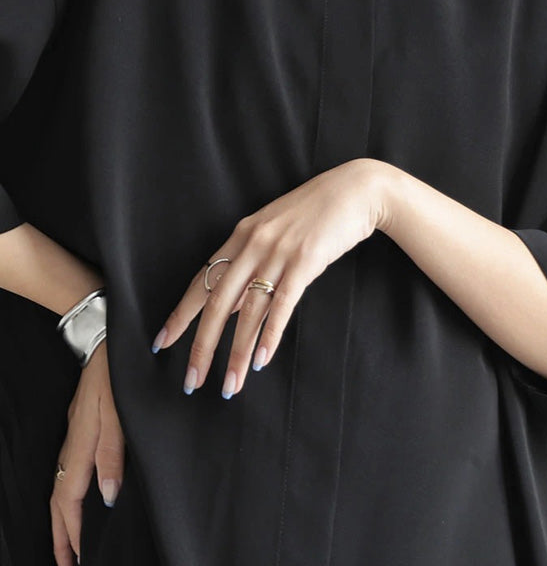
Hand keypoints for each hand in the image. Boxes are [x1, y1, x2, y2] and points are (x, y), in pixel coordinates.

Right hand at [50, 340, 124, 565]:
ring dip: (65, 515)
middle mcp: (74, 442)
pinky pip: (70, 468)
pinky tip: (81, 495)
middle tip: (66, 563)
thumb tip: (107, 495)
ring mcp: (76, 432)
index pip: (70, 498)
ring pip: (63, 483)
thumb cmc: (114, 374)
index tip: (76, 559)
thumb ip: (113, 453)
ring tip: (71, 540)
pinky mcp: (82, 424)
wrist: (105, 338)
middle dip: (61, 532)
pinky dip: (71, 491)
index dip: (72, 531)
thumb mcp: (120, 412)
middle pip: (60, 496)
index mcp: (82, 443)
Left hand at [151, 157, 383, 398]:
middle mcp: (253, 244)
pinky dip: (270, 336)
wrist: (354, 190)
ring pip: (248, 312)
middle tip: (192, 381)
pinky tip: (261, 361)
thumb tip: (230, 304)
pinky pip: (282, 305)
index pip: (202, 280)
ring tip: (229, 385)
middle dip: (202, 346)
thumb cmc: (314, 213)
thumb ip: (250, 264)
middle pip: (218, 303)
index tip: (162, 342)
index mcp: (241, 235)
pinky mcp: (305, 261)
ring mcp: (278, 253)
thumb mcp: (273, 232)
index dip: (181, 314)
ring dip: (237, 353)